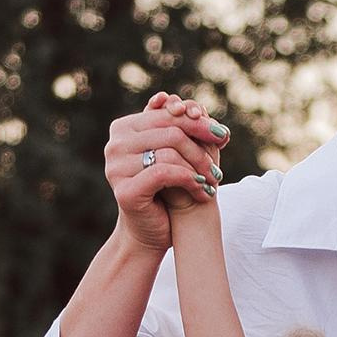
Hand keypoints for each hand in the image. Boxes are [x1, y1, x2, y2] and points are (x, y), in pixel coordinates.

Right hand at [104, 91, 226, 255]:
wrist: (149, 231)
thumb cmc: (164, 190)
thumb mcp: (173, 154)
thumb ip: (179, 128)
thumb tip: (193, 105)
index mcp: (123, 128)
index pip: (167, 115)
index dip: (198, 122)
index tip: (222, 135)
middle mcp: (114, 144)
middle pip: (171, 131)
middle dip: (202, 145)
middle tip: (221, 158)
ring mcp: (115, 167)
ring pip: (170, 152)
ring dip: (199, 166)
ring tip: (212, 180)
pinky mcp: (125, 190)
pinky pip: (165, 172)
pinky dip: (190, 180)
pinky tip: (202, 190)